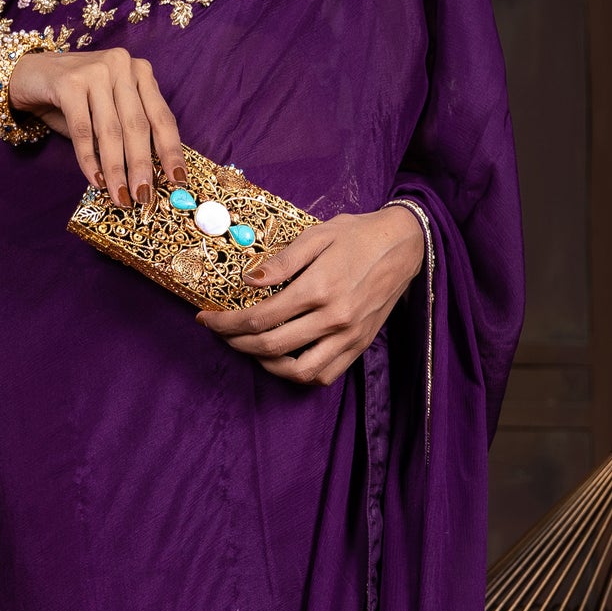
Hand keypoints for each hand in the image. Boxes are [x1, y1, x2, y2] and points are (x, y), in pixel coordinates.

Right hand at [7, 44, 184, 206]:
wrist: (30, 75)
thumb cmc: (75, 98)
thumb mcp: (109, 108)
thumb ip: (129, 131)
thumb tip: (148, 177)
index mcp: (140, 72)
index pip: (162, 117)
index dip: (171, 151)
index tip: (178, 180)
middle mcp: (122, 66)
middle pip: (138, 126)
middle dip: (142, 166)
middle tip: (144, 197)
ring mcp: (95, 71)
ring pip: (111, 131)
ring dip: (116, 170)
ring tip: (120, 196)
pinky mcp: (68, 83)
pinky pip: (83, 131)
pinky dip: (89, 160)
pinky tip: (96, 180)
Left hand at [199, 204, 426, 385]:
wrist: (405, 245)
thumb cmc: (358, 235)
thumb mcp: (317, 235)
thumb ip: (282, 261)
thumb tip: (249, 280)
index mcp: (318, 288)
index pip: (261, 318)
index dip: (226, 323)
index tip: (206, 319)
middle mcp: (334, 318)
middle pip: (271, 347)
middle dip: (237, 343)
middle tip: (221, 333)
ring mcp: (349, 336)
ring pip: (299, 371)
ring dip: (266, 365)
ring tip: (250, 348)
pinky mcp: (360, 345)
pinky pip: (325, 375)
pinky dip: (299, 375)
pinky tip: (284, 359)